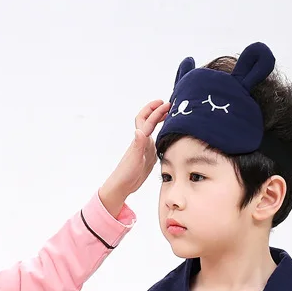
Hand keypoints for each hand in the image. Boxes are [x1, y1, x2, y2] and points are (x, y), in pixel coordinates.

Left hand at [98, 99, 171, 216]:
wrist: (122, 186)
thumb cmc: (126, 174)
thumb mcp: (134, 159)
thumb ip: (137, 145)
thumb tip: (139, 131)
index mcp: (140, 140)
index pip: (148, 120)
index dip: (156, 111)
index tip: (166, 104)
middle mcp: (142, 141)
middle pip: (148, 120)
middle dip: (156, 110)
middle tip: (168, 104)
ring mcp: (145, 148)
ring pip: (152, 129)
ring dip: (159, 120)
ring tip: (169, 115)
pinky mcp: (148, 156)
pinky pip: (156, 140)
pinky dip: (161, 133)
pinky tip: (167, 135)